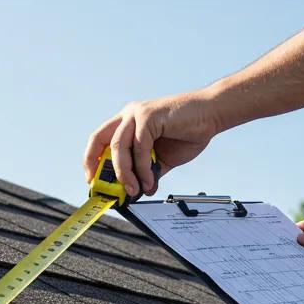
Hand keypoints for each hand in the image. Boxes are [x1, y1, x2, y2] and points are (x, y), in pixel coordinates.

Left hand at [83, 93, 221, 195]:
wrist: (212, 115)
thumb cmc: (190, 131)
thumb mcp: (164, 157)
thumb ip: (149, 170)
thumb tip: (140, 190)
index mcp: (129, 122)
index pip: (100, 139)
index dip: (92, 160)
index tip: (93, 181)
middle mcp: (129, 115)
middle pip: (100, 141)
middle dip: (97, 167)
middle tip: (107, 189)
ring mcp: (137, 113)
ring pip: (118, 147)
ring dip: (125, 173)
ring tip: (134, 190)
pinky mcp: (149, 116)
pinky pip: (139, 147)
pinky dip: (143, 168)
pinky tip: (150, 180)